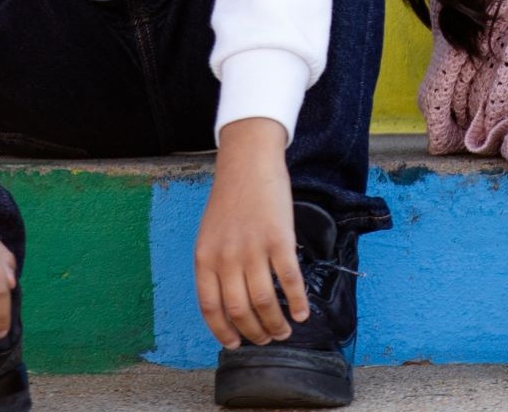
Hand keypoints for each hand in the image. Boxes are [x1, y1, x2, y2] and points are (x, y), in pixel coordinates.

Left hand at [195, 118, 305, 348]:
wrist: (247, 164)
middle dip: (255, 332)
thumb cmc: (230, 199)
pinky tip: (302, 312)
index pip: (211, 308)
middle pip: (240, 309)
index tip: (234, 344)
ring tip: (284, 332)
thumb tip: (230, 301)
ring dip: (276, 323)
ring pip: (265, 301)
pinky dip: (298, 301)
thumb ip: (215, 266)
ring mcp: (253, 249)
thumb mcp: (209, 235)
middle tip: (266, 340)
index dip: (223, 331)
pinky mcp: (279, 240)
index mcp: (204, 259)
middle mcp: (226, 258)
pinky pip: (290, 279)